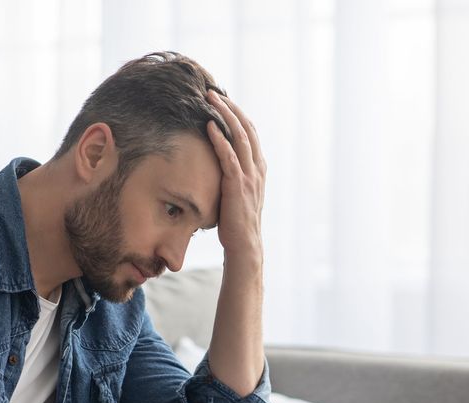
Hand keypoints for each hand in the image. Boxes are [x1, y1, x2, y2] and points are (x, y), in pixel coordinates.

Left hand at [206, 90, 266, 260]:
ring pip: (239, 137)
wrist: (244, 245)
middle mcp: (257, 168)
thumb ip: (234, 176)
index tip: (223, 100)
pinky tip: (209, 126)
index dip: (237, 114)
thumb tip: (218, 165)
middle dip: (230, 107)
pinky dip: (219, 139)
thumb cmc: (236, 222)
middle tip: (213, 92)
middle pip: (246, 128)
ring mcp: (249, 176)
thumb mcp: (238, 193)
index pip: (250, 133)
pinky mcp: (238, 186)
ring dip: (225, 115)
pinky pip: (229, 157)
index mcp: (259, 168)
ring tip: (210, 100)